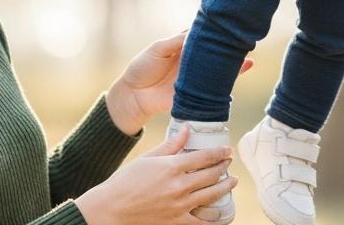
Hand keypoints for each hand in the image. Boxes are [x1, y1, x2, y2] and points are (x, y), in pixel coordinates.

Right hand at [75, 129, 236, 224]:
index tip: (227, 150)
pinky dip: (214, 219)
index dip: (219, 152)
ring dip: (225, 187)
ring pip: (211, 195)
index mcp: (171, 167)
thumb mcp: (148, 158)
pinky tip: (221, 214)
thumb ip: (171, 145)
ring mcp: (179, 206)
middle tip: (229, 162)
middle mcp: (178, 186)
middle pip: (211, 174)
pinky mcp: (175, 222)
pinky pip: (201, 222)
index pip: (205, 157)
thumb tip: (187, 128)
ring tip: (232, 181)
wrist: (111, 208)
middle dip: (223, 167)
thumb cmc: (126, 180)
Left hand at [106, 32, 252, 135]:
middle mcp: (193, 60)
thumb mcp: (158, 49)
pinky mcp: (198, 92)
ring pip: (217, 65)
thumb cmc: (142, 68)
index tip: (228, 21)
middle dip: (227, 43)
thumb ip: (177, 41)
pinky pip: (216, 85)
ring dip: (231, 59)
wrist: (133, 96)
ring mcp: (196, 76)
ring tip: (248, 50)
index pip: (202, 34)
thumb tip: (197, 31)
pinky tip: (247, 67)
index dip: (214, 28)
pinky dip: (231, 77)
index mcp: (183, 46)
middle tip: (242, 36)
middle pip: (213, 49)